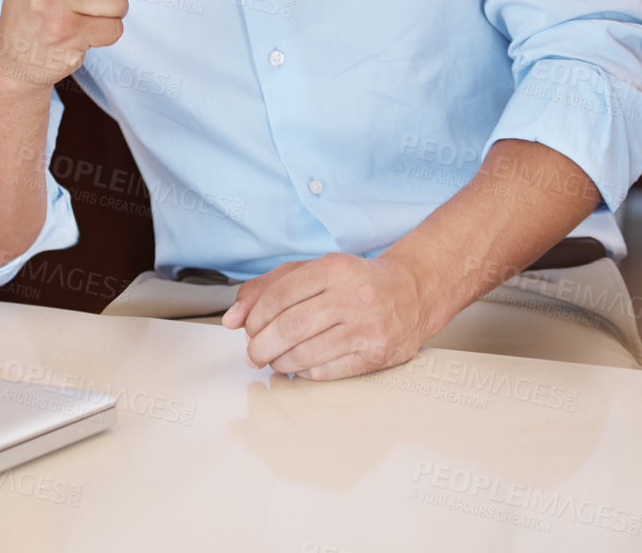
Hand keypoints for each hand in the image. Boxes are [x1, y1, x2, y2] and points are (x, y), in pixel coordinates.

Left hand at [220, 253, 433, 380]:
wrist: (410, 292)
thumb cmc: (353, 282)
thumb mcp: (310, 271)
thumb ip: (266, 288)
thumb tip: (231, 318)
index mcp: (334, 268)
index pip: (280, 295)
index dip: (255, 317)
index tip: (248, 328)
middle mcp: (353, 297)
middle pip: (291, 327)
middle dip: (261, 346)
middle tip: (253, 353)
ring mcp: (367, 328)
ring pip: (307, 353)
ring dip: (280, 362)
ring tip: (275, 359)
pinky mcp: (376, 355)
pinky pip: (327, 371)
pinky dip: (305, 372)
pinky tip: (300, 365)